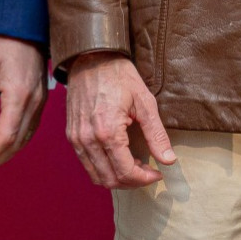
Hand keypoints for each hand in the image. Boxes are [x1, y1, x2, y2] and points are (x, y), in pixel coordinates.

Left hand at [0, 36, 47, 178]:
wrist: (26, 23)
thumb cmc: (2, 41)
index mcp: (19, 95)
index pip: (5, 137)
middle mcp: (33, 102)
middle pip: (15, 145)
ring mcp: (39, 102)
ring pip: (23, 140)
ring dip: (2, 156)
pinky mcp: (39, 99)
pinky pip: (29, 131)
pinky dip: (13, 145)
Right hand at [65, 52, 175, 189]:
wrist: (92, 58)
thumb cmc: (119, 76)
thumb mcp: (145, 102)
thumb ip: (156, 134)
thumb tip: (169, 160)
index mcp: (108, 132)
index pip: (125, 172)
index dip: (144, 179)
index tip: (158, 174)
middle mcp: (88, 140)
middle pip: (109, 179)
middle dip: (132, 181)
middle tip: (148, 172)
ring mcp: (76, 139)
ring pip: (96, 176)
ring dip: (116, 178)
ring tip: (135, 166)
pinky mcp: (71, 135)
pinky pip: (86, 163)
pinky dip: (103, 168)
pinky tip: (118, 157)